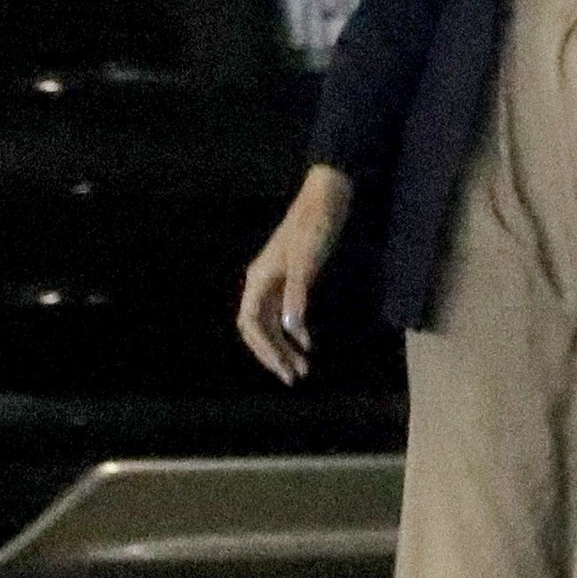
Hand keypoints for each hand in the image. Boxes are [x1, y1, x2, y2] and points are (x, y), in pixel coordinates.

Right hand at [237, 164, 352, 383]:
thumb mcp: (306, 263)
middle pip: (258, 328)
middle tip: (295, 377)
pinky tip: (307, 342)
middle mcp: (260, 283)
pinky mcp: (289, 278)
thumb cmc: (314, 229)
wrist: (326, 200)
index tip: (284, 369)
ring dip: (284, 345)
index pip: (250, 325)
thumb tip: (289, 328)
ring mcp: (273, 281)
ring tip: (303, 367)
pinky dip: (293, 330)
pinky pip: (283, 312)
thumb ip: (297, 295)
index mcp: (258, 280)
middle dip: (273, 354)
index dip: (264, 350)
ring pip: (270, 322)